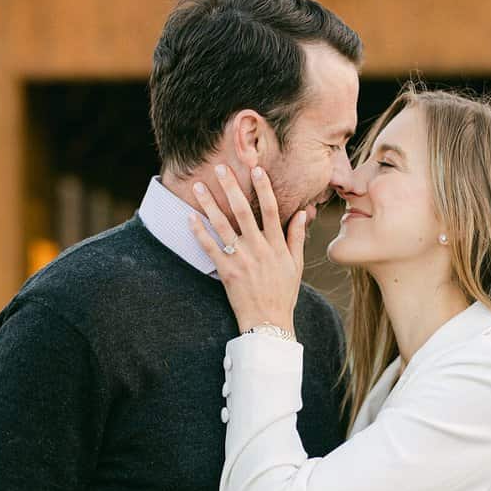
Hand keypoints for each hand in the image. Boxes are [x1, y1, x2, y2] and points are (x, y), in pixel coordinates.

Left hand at [188, 163, 305, 333]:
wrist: (268, 322)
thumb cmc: (283, 293)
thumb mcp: (296, 265)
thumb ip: (297, 237)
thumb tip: (301, 213)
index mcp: (276, 245)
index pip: (271, 210)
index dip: (264, 189)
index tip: (257, 170)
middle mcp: (258, 249)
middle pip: (242, 211)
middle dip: (230, 187)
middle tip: (219, 168)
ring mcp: (241, 259)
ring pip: (222, 226)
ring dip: (209, 204)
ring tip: (197, 187)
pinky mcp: (226, 271)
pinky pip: (209, 248)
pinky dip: (199, 232)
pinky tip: (189, 217)